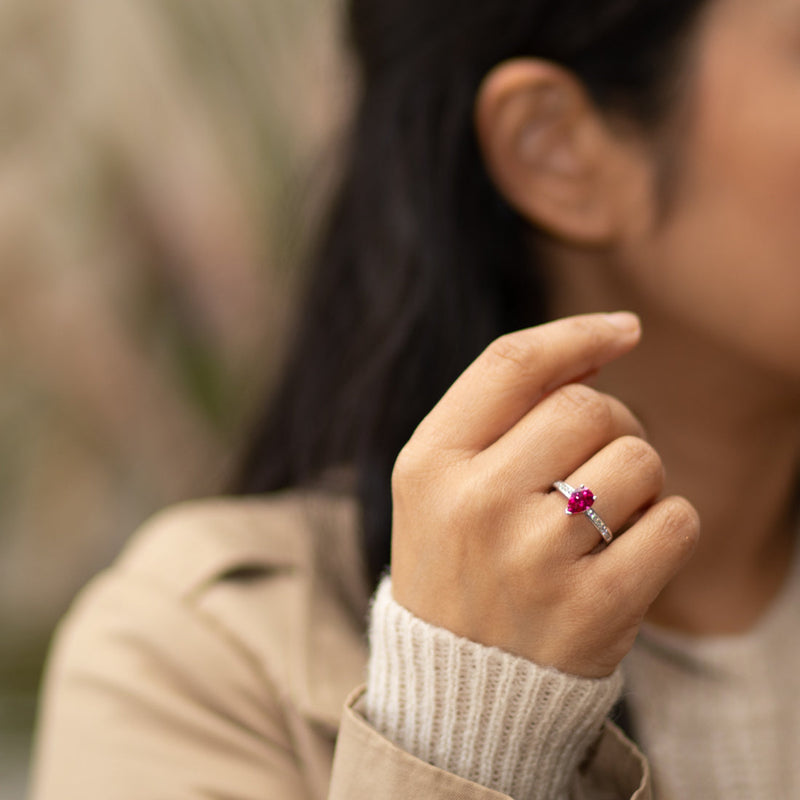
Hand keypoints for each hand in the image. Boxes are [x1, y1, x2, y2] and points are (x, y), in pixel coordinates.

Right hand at [390, 313, 698, 677]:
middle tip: (593, 461)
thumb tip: (601, 345)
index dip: (575, 333)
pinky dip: (666, 525)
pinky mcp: (595, 608)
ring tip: (600, 515)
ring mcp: (534, 559)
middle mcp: (475, 504)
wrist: (462, 683)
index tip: (624, 329)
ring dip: (637, 478)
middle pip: (587, 405)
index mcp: (429, 463)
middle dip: (610, 421)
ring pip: (639, 457)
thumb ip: (502, 408)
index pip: (511, 364)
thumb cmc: (457, 561)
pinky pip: (675, 520)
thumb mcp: (442, 480)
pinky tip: (626, 551)